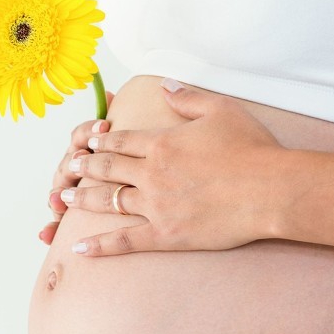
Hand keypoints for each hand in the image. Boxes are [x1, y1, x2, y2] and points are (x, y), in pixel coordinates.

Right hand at [39, 89, 115, 244]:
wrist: (134, 194)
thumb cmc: (130, 164)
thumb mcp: (127, 142)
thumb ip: (115, 118)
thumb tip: (111, 91)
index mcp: (91, 148)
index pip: (83, 135)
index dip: (89, 130)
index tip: (104, 125)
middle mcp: (78, 167)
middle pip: (69, 162)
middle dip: (73, 164)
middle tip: (82, 161)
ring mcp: (73, 189)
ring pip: (60, 189)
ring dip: (57, 195)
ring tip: (58, 202)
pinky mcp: (72, 212)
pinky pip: (59, 221)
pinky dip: (52, 228)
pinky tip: (45, 235)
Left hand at [63, 78, 285, 256]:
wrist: (271, 189)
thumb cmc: (253, 149)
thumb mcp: (221, 110)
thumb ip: (188, 97)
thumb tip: (164, 86)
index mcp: (162, 143)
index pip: (121, 140)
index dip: (101, 140)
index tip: (87, 141)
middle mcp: (152, 173)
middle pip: (108, 168)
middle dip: (85, 167)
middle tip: (68, 167)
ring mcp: (156, 205)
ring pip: (109, 201)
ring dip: (83, 198)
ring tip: (63, 198)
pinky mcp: (166, 234)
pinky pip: (126, 241)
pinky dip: (100, 245)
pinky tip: (79, 248)